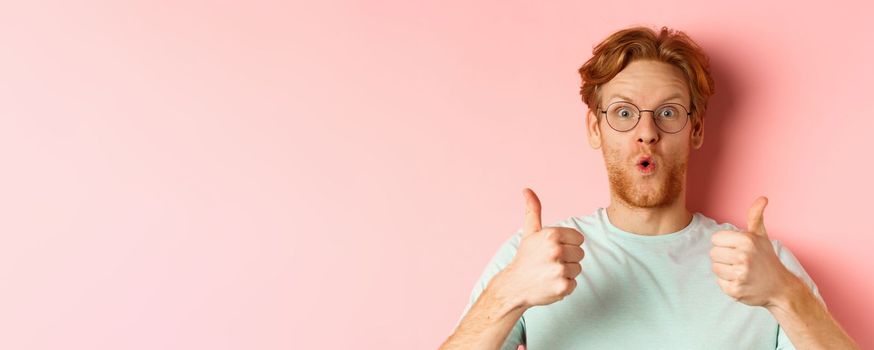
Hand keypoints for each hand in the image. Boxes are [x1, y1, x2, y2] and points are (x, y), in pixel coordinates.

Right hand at [493, 188, 585, 308]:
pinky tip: (550, 284)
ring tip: (549, 273)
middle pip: (580, 254)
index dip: (567, 244)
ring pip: (578, 269)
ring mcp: (559, 269)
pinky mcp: (562, 287)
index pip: (579, 238)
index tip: (553, 250)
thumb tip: (527, 190)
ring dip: (566, 272)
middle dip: (568, 258)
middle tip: (550, 262)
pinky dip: (564, 286)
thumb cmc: (525, 258)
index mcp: (552, 235)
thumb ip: (533, 210)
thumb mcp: (530, 232)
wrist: (513, 286)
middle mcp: (556, 251)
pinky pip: (574, 283)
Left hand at [710, 196, 797, 306]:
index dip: (725, 244)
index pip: (715, 239)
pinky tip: (741, 282)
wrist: (780, 287)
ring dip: (725, 270)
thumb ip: (756, 216)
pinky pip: (719, 282)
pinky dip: (728, 283)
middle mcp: (744, 257)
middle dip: (724, 257)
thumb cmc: (766, 259)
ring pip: (715, 268)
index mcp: (747, 241)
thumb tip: (763, 198)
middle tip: (740, 262)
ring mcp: (740, 274)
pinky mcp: (735, 290)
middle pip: (713, 254)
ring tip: (741, 271)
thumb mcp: (761, 236)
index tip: (737, 249)